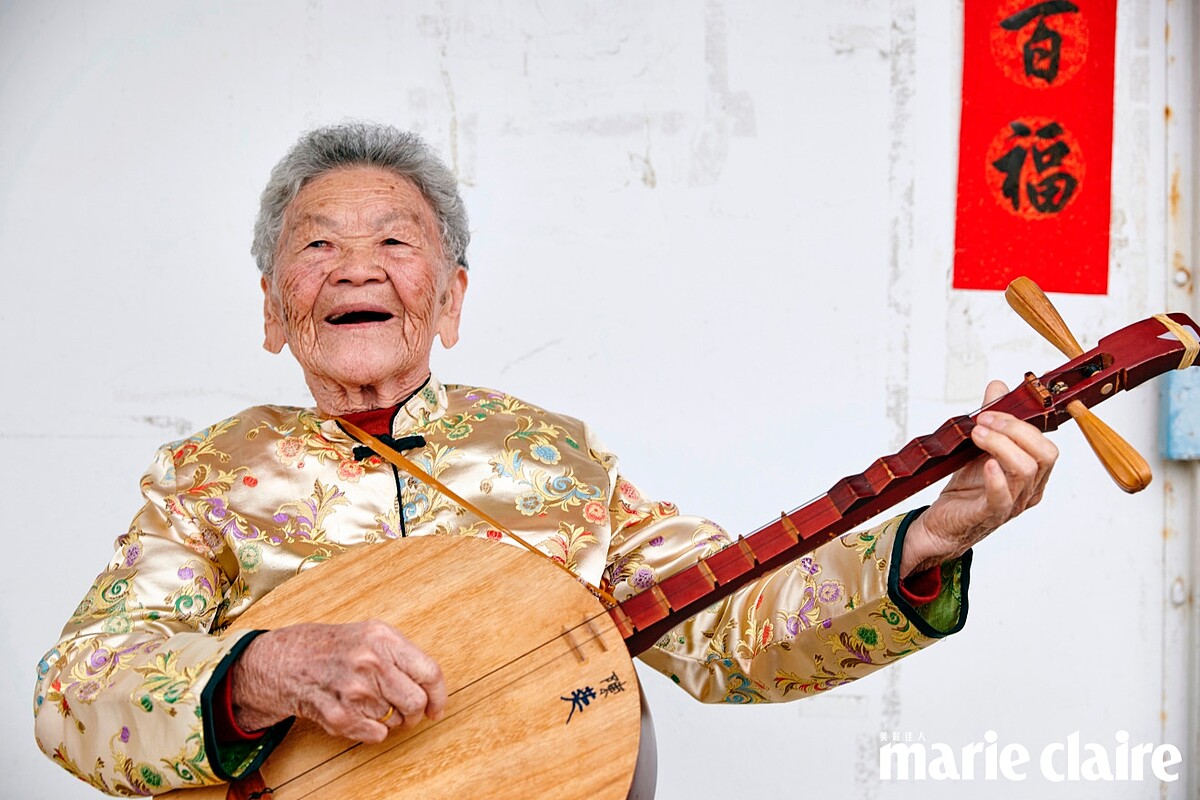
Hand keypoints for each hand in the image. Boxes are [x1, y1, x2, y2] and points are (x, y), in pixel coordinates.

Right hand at [230, 620, 446, 742]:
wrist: (287, 660)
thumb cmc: (334, 647)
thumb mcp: (372, 634)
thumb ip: (404, 655)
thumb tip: (433, 686)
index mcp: (383, 639)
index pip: (429, 672)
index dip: (439, 695)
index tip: (437, 707)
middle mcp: (370, 663)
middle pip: (416, 702)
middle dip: (416, 712)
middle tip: (408, 711)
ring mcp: (353, 690)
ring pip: (396, 721)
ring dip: (390, 718)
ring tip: (371, 702)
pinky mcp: (339, 715)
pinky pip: (376, 735)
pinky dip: (372, 730)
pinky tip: (358, 713)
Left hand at [899, 380, 1057, 577]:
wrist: (943, 524)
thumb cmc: (967, 490)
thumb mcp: (980, 449)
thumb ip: (992, 419)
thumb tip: (998, 387)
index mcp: (1032, 474)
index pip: (1045, 444)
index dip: (1022, 423)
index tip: (991, 410)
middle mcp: (1029, 490)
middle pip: (1044, 455)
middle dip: (1015, 430)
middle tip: (984, 421)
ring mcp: (1012, 504)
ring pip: (1026, 470)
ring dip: (1001, 445)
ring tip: (977, 435)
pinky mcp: (990, 515)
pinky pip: (1002, 497)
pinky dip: (996, 478)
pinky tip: (986, 464)